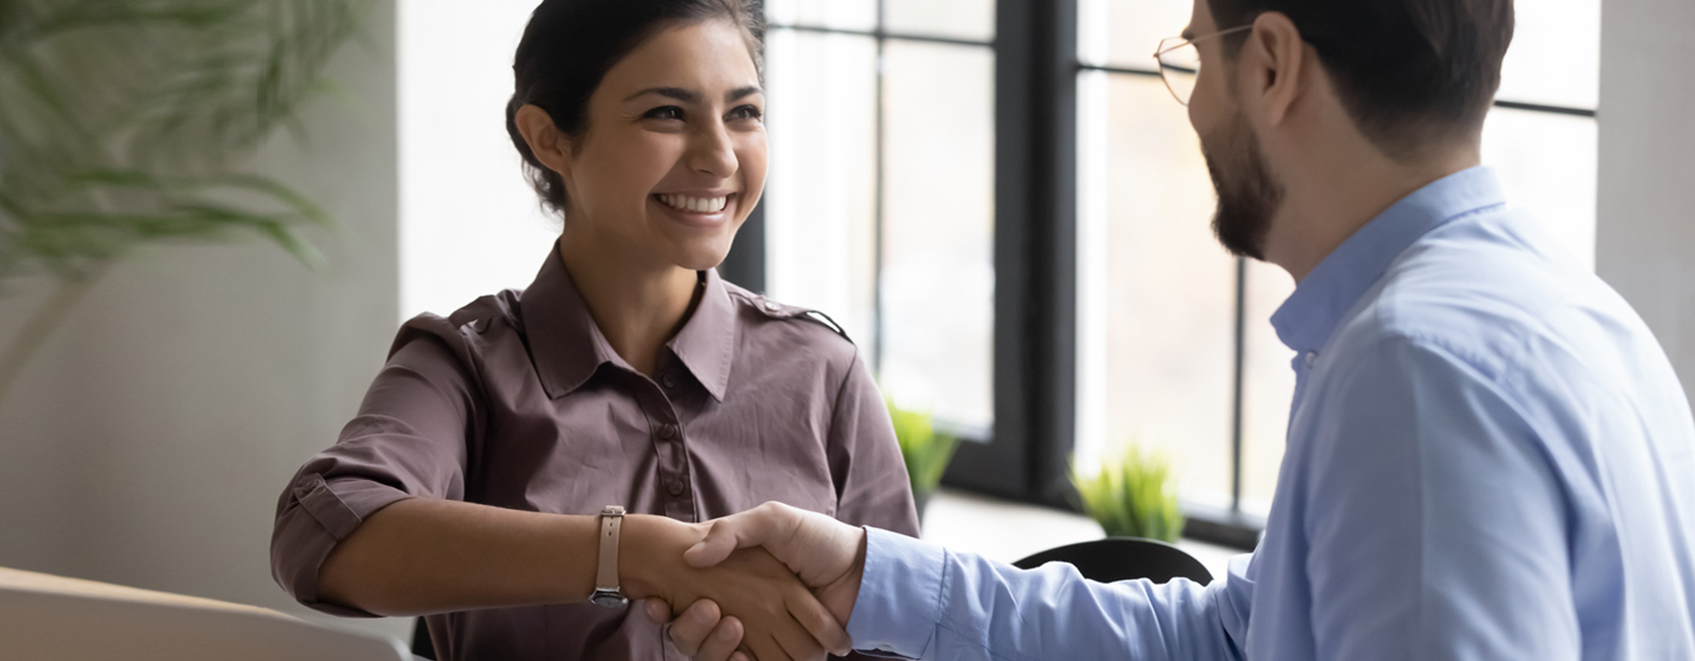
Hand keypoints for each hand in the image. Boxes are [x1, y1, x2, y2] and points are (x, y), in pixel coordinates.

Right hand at [623, 514, 849, 659]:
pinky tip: (740, 653)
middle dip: (687, 630)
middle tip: (706, 610)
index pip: (683, 604)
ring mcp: (760, 638)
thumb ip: (731, 533)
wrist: (859, 567)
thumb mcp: (772, 521)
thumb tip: (691, 558)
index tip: (652, 602)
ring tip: (730, 624)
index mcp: (732, 584)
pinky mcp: (782, 655)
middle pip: (692, 637)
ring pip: (714, 656)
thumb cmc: (816, 540)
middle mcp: (740, 614)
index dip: (662, 609)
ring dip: (709, 646)